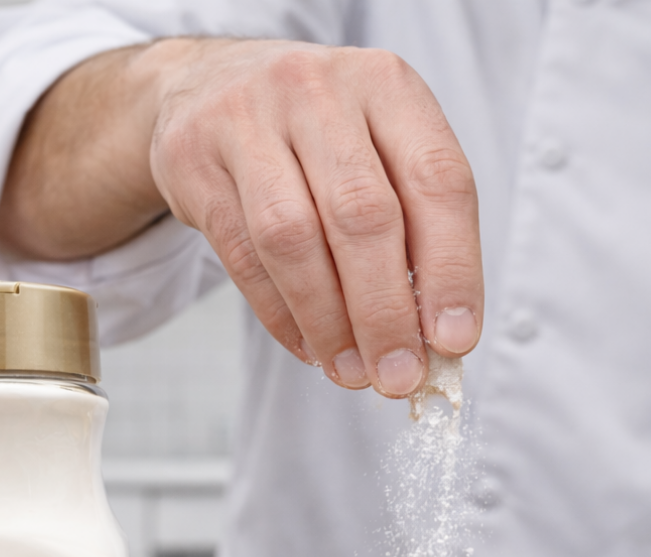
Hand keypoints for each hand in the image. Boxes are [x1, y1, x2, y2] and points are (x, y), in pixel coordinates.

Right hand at [0, 39, 482, 396]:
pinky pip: (243, 256)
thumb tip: (436, 339)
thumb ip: (417, 231)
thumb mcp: (380, 152)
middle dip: (385, 312)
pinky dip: (281, 316)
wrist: (208, 87)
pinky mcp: (195, 160)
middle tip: (399, 376)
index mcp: (388, 86)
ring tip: (352, 373)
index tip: (455, 341)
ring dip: (329, 322)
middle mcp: (319, 92)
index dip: (452, 269)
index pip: (436, 181)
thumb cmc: (318, 137)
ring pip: (293, 239)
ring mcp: (248, 120)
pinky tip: (310, 348)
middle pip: (362, 215)